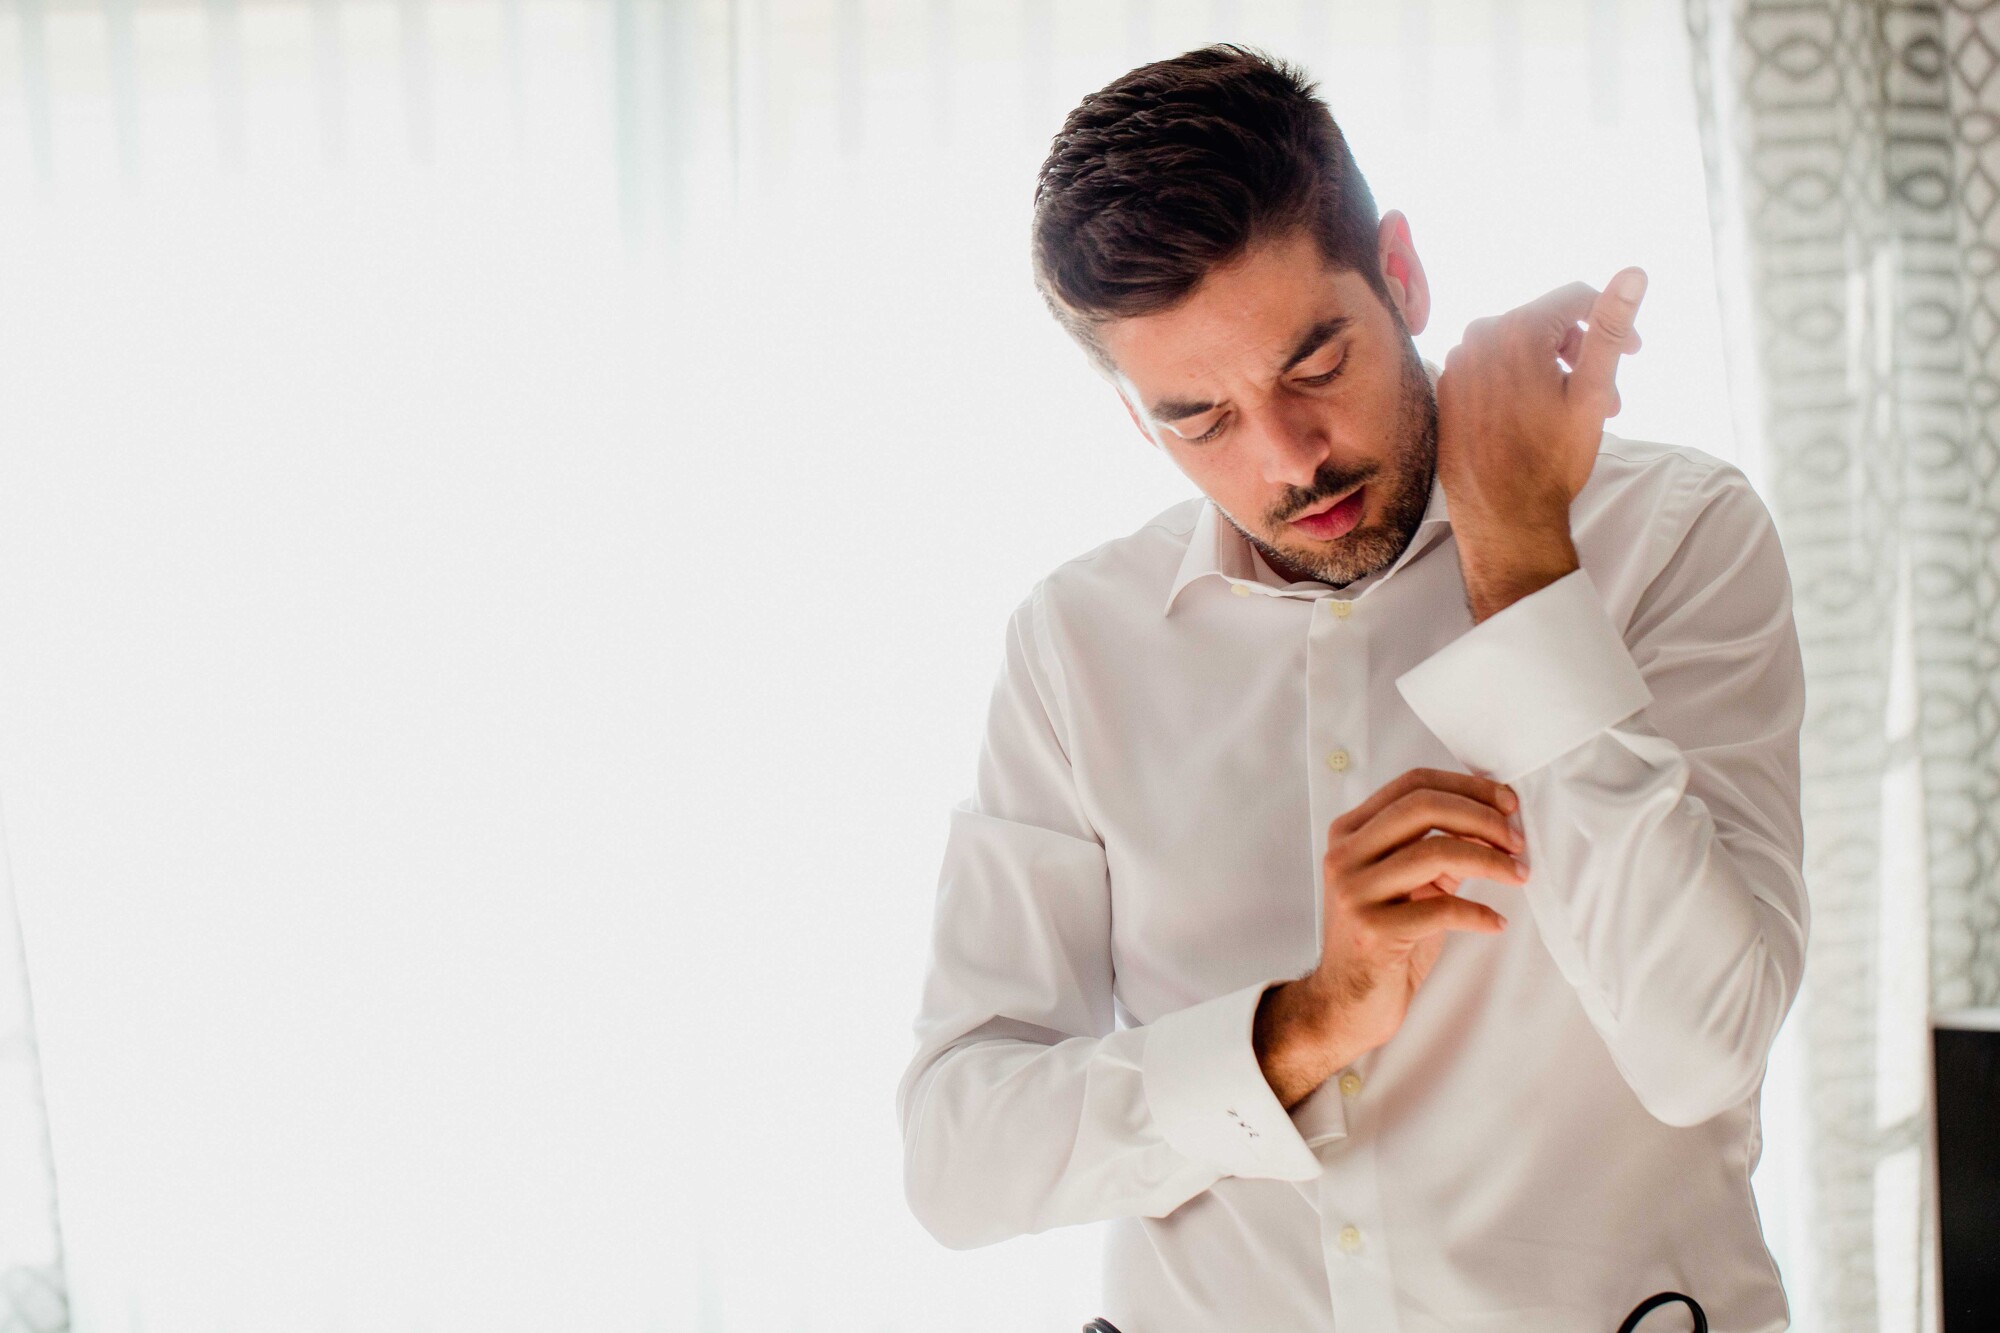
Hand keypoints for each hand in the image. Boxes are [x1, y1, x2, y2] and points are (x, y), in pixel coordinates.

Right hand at [1256, 768, 1527, 1106]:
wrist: (1345, 1003)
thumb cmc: (1382, 941)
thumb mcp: (1408, 885)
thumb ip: (1438, 850)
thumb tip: (1493, 823)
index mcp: (1350, 834)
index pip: (1412, 784)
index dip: (1467, 787)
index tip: (1508, 805)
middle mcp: (1345, 856)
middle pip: (1423, 807)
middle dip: (1482, 817)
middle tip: (1517, 840)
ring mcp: (1355, 892)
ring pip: (1436, 851)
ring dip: (1491, 861)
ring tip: (1519, 876)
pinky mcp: (1373, 931)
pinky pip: (1442, 909)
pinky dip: (1480, 913)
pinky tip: (1495, 922)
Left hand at [1434, 268, 1647, 537]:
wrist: (1501, 517)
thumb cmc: (1551, 460)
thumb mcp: (1592, 392)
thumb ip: (1610, 327)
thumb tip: (1634, 271)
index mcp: (1516, 330)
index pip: (1575, 298)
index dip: (1611, 320)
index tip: (1635, 352)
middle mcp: (1478, 338)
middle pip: (1547, 324)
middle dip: (1583, 354)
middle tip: (1610, 398)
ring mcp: (1457, 364)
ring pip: (1519, 347)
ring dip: (1553, 370)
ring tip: (1573, 412)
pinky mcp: (1448, 390)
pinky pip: (1492, 369)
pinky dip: (1520, 383)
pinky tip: (1536, 418)